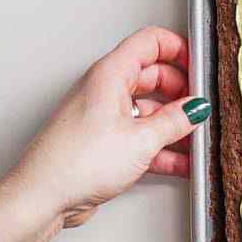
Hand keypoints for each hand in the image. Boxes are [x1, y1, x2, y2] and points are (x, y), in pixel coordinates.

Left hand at [2, 26, 207, 227]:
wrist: (40, 199)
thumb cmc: (73, 163)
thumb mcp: (141, 139)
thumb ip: (176, 120)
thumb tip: (195, 108)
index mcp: (110, 74)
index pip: (151, 42)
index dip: (180, 49)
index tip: (200, 67)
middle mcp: (104, 90)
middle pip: (154, 76)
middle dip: (182, 92)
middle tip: (201, 108)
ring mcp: (102, 116)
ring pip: (148, 109)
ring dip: (172, 125)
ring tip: (194, 140)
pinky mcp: (101, 142)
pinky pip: (138, 135)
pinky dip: (159, 146)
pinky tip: (177, 162)